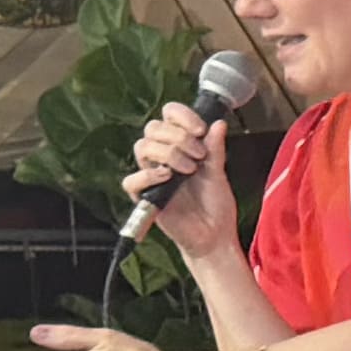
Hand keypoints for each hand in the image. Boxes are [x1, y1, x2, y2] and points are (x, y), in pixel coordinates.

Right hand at [123, 100, 240, 254]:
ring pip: (142, 147)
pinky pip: (132, 180)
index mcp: (180, 146)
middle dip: (178, 136)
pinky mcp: (145, 197)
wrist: (214, 234)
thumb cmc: (215, 205)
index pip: (168, 116)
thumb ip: (215, 148)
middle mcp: (163, 158)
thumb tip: (218, 123)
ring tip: (189, 169)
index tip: (200, 129)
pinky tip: (167, 177)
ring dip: (168, 153)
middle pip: (152, 128)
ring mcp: (152, 176)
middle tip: (199, 154)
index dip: (181, 116)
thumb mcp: (218, 172)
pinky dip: (148, 175)